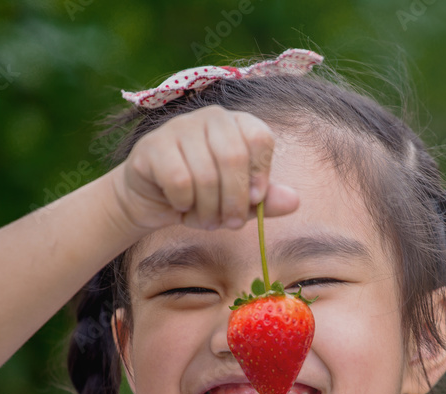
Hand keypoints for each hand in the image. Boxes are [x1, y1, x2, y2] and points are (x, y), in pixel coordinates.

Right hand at [106, 105, 298, 233]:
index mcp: (236, 124)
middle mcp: (210, 117)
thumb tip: (294, 201)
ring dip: (208, 209)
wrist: (151, 201)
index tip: (255, 200)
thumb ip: (266, 201)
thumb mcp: (238, 202)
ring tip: (206, 220)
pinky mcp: (153, 146)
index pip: (259, 137)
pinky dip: (184, 203)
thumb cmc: (201, 197)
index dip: (260, 174)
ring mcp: (179, 127)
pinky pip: (179, 181)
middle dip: (235, 201)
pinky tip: (180, 206)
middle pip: (233, 157)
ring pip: (206, 174)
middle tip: (230, 223)